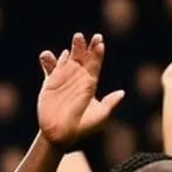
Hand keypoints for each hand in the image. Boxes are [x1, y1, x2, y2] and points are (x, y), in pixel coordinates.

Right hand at [37, 33, 124, 147]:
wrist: (61, 134)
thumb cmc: (82, 127)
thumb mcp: (100, 116)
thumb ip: (109, 104)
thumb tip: (121, 93)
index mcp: (90, 82)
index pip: (95, 63)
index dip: (97, 52)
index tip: (99, 42)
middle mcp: (77, 78)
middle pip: (82, 57)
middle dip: (83, 46)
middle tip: (83, 37)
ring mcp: (63, 79)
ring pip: (66, 59)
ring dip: (71, 49)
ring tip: (75, 38)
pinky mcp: (50, 84)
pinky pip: (50, 69)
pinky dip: (50, 61)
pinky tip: (52, 56)